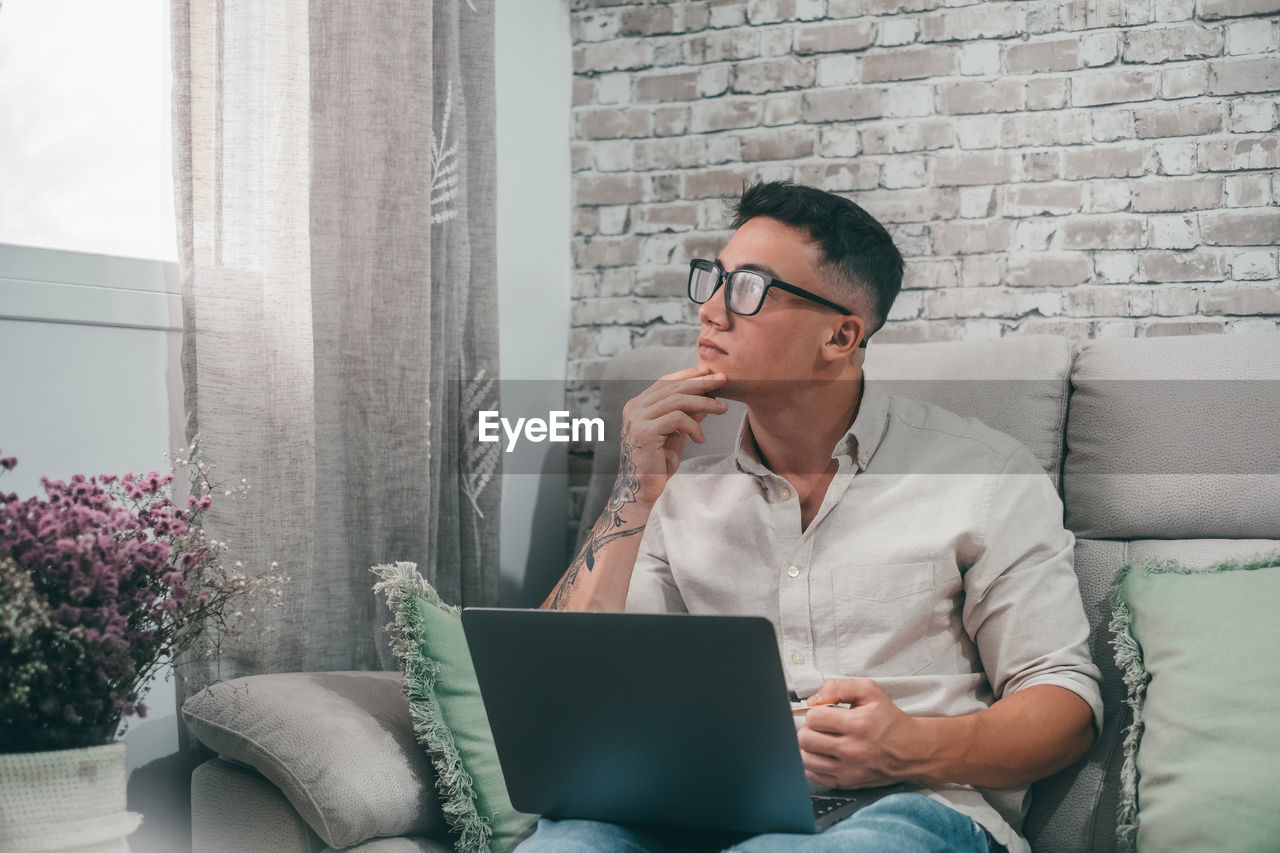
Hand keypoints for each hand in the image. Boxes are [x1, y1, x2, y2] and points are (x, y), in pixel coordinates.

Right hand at [617, 366, 727, 505]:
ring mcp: (637, 419)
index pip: (665, 381)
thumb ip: (687, 414)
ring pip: (677, 400)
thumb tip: (707, 398)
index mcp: (638, 405)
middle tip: (723, 380)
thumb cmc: (658, 463)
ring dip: (704, 402)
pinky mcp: (645, 431)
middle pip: (673, 387)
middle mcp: (634, 408)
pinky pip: (677, 419)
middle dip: (701, 383)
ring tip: (722, 408)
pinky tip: (700, 439)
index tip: (708, 371)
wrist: (643, 488)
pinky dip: (694, 426)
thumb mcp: (676, 434)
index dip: (687, 374)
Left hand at [797, 678, 924, 789]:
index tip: (824, 712)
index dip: (815, 711)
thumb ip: (839, 687)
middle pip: (805, 739)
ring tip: (821, 740)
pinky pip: (814, 774)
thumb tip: (814, 700)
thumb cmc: (890, 720)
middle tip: (820, 727)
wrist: (912, 751)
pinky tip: (825, 754)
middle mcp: (851, 750)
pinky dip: (814, 762)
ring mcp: (848, 770)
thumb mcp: (870, 691)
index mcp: (857, 725)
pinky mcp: (846, 783)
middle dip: (808, 728)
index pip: (813, 718)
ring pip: (805, 758)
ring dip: (809, 746)